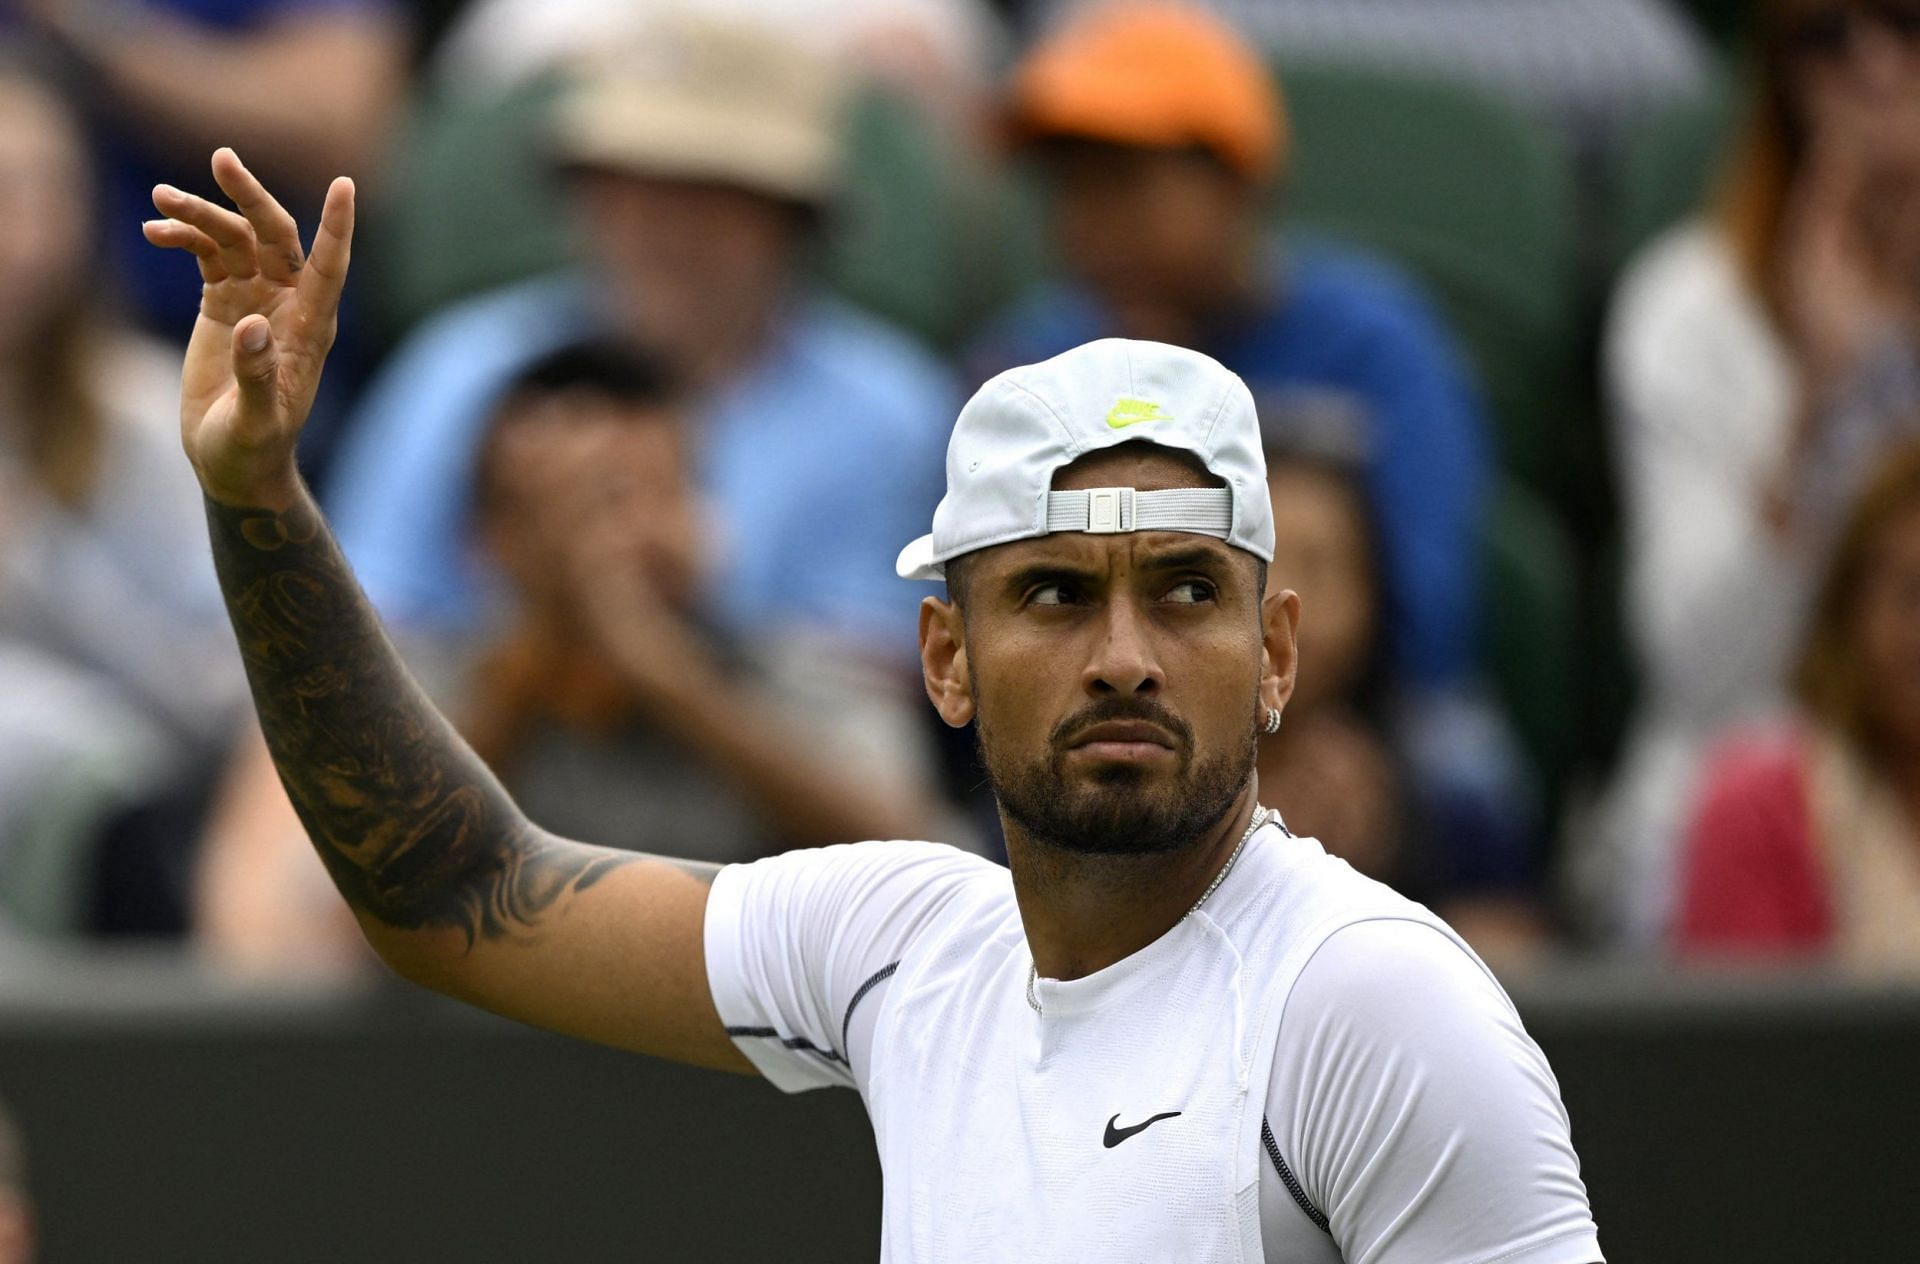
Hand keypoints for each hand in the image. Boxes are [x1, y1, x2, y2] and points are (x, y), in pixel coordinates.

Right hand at [143, 148, 352, 508]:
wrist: (231, 459)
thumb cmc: (254, 446)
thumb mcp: (257, 419)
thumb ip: (256, 374)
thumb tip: (252, 325)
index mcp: (310, 327)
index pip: (330, 266)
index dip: (337, 227)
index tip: (344, 184)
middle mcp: (288, 303)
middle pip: (275, 235)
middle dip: (251, 197)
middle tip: (221, 159)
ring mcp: (255, 298)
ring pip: (236, 238)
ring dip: (202, 214)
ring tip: (160, 199)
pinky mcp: (223, 302)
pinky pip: (208, 254)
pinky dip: (185, 237)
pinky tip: (155, 230)